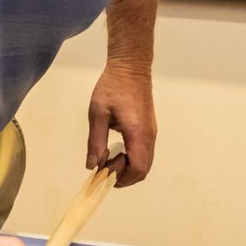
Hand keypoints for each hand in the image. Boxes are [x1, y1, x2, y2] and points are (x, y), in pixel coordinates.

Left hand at [87, 61, 154, 186]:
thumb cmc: (113, 87)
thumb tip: (93, 165)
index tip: (104, 172)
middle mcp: (149, 136)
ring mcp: (152, 133)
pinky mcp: (150, 129)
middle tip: (105, 167)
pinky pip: (146, 153)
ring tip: (110, 158)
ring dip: (128, 168)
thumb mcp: (98, 114)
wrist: (131, 68)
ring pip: (146, 163)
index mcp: (137, 133)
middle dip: (124, 177)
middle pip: (143, 170)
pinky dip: (133, 159)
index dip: (121, 178)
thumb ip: (95, 142)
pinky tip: (118, 150)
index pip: (137, 168)